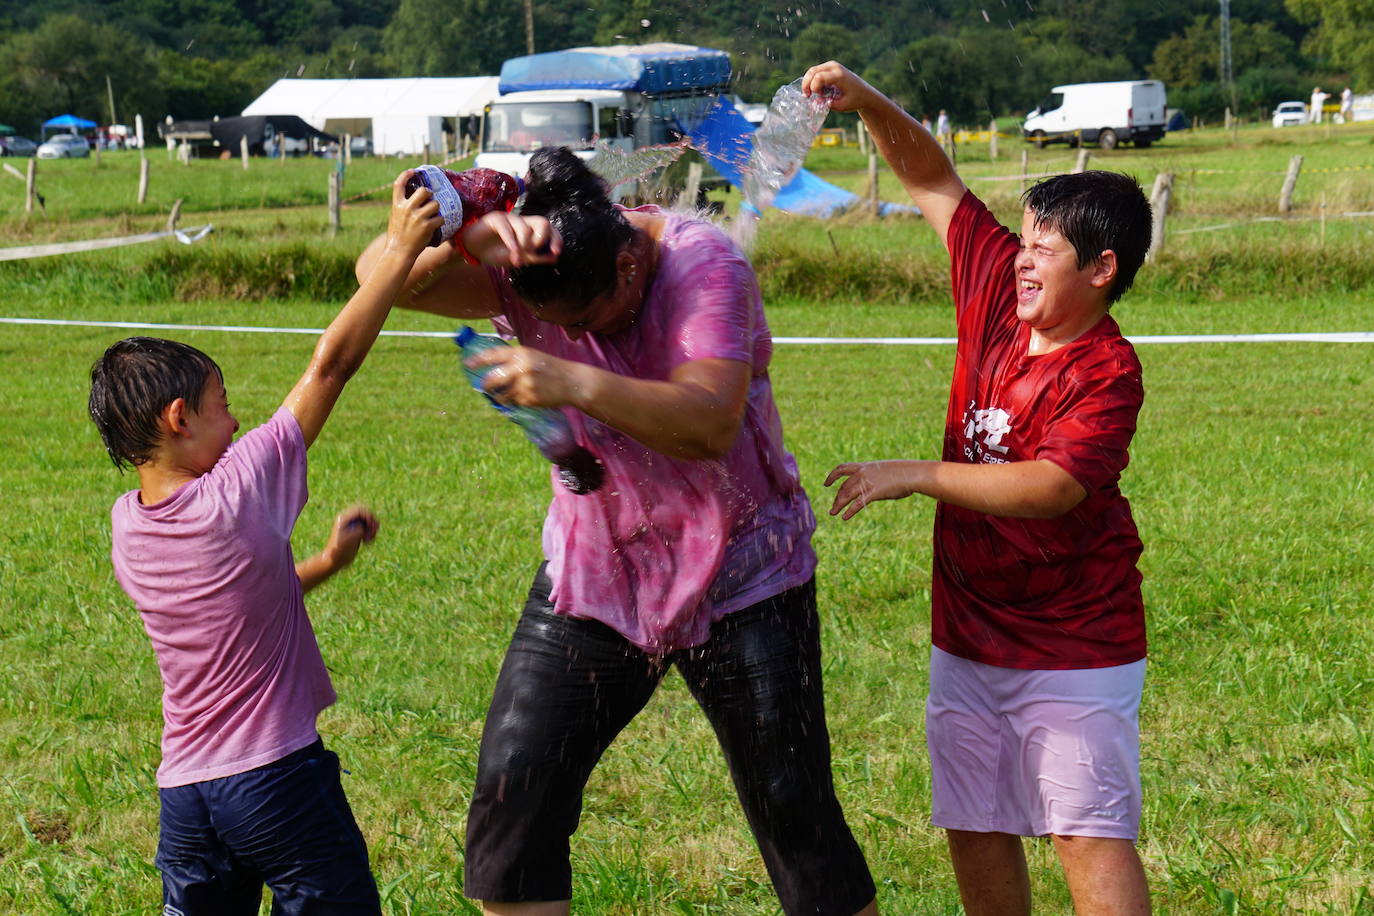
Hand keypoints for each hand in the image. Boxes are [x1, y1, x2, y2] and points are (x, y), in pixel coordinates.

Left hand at [324, 504, 378, 569]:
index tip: (370, 528)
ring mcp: (352, 526)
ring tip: (370, 538)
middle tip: (373, 531)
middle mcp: (347, 520)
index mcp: (343, 519)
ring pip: (368, 520)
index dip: (368, 516)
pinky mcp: (356, 532)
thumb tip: (364, 526)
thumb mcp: (350, 539)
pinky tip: (368, 542)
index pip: (360, 510)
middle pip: (365, 512)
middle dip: (372, 521)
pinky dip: (371, 533)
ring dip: (372, 528)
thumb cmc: (339, 551)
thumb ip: (358, 529)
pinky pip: (368, 528)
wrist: (334, 561)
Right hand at [385, 170, 443, 257]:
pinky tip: (437, 225)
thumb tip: (413, 201)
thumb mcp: (395, 218)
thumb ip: (402, 208)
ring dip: (437, 209)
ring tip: (434, 215)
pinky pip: (440, 218)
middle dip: (430, 194)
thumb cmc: (397, 237)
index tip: (412, 171)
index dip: (406, 175)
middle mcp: (407, 208)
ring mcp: (418, 217)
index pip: (398, 185)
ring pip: (435, 204)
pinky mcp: (427, 226)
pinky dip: (440, 221)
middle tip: (431, 199)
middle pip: (424, 191)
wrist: (398, 252)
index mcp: (397, 205)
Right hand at [461, 211, 561, 267]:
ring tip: (516, 258)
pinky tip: (512, 253)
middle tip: (531, 252)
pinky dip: (511, 242)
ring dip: (523, 246)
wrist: (474, 251)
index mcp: (530, 230)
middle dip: (541, 240)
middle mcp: (522, 222)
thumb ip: (536, 257)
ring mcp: (509, 218)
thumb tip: (555, 257)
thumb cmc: (496, 253)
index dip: (556, 239)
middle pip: (543, 222)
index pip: (550, 229)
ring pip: (525, 228)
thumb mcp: (519, 258)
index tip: (556, 253)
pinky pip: (508, 228)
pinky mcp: (496, 218)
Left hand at [465, 345, 580, 408]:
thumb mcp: (532, 356)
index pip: (493, 355)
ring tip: (512, 392)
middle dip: (486, 385)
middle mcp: (520, 368)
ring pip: (501, 394)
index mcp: (521, 353)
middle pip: (492, 379)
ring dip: (501, 396)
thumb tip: (491, 370)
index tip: (467, 364)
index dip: (478, 360)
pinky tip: (527, 396)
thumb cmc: (550, 368)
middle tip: (485, 387)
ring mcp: (524, 384)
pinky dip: (516, 401)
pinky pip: (513, 402)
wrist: (572, 382)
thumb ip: (513, 360)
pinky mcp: (528, 398)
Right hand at [801, 61, 879, 112]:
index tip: (815, 97)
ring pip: (812, 70)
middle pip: (812, 71)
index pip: (819, 77)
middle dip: (806, 84)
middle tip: (807, 96)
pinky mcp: (830, 66)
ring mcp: (832, 65)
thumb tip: (814, 102)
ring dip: (809, 83)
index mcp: (839, 76)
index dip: (813, 88)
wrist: (865, 92)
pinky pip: (816, 71)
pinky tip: (819, 91)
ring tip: (815, 95)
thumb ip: (827, 104)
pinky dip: (813, 81)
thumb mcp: (842, 106)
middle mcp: (834, 67)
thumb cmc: (855, 100)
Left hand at [824, 460, 925, 519]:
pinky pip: (857, 503)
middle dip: (837, 498)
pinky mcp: (873, 493)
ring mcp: (867, 483)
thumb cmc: (903, 472)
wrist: (912, 473)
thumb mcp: (885, 470)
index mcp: (864, 466)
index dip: (832, 476)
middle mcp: (862, 473)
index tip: (826, 484)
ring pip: (846, 495)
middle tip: (833, 508)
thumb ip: (876, 475)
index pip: (842, 468)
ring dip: (838, 505)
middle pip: (843, 486)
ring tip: (833, 513)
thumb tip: (874, 481)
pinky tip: (844, 517)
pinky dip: (849, 511)